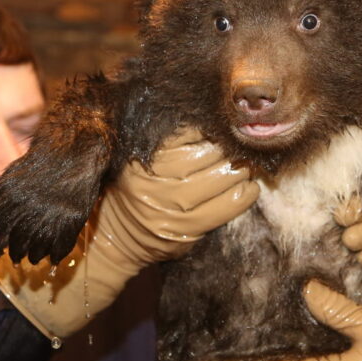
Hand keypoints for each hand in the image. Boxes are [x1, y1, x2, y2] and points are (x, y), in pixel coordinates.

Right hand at [0, 127, 257, 340]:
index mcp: (137, 160)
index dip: (206, 124)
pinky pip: (227, 207)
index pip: (182, 132)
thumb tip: (207, 122)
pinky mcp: (187, 231)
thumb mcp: (133, 163)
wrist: (112, 240)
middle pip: (206, 152)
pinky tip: (249, 187)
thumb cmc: (128, 193)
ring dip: (240, 167)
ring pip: (221, 177)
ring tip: (246, 161)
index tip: (219, 120)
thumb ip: (164, 145)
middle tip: (240, 140)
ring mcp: (171, 209)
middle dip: (227, 144)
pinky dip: (245, 194)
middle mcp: (152, 183)